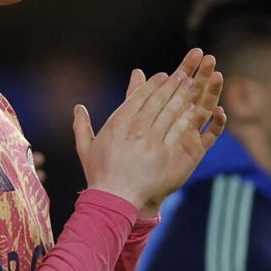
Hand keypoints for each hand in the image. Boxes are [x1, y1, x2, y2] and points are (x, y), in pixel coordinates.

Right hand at [73, 49, 227, 217]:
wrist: (114, 198)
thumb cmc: (99, 174)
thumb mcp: (85, 148)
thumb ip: (81, 125)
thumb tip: (77, 108)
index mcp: (118, 122)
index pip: (139, 97)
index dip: (153, 84)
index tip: (163, 76)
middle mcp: (136, 127)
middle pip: (158, 100)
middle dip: (172, 84)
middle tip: (183, 73)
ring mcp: (151, 140)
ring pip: (170, 111)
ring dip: (182, 95)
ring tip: (193, 84)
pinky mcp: (163, 154)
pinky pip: (177, 131)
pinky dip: (186, 118)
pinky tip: (194, 108)